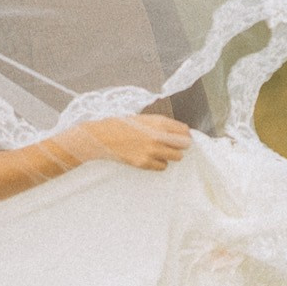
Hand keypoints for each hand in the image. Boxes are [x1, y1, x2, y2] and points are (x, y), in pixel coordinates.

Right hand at [68, 111, 192, 172]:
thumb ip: (161, 125)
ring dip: (170, 154)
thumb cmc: (121, 125)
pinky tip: (150, 157)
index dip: (184, 134)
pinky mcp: (145, 163)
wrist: (102, 137)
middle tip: (172, 145)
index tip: (181, 136)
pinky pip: (162, 166)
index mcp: (158, 122)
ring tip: (159, 151)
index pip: (184, 131)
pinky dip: (159, 163)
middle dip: (180, 145)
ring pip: (176, 157)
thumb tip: (178, 132)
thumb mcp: (144, 118)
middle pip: (184, 145)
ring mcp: (152, 151)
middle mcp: (158, 137)